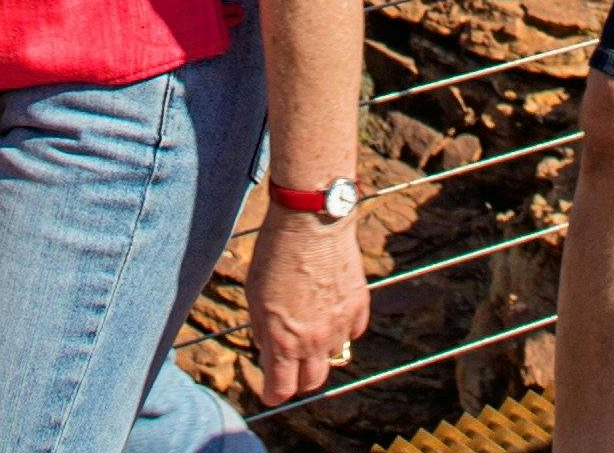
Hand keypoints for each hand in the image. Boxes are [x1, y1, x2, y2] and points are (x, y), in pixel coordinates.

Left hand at [245, 205, 369, 404]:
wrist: (311, 220)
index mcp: (285, 340)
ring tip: (308, 329)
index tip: (270, 391)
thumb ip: (262, 330)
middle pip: (312, 381)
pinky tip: (329, 312)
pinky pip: (352, 332)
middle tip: (289, 368)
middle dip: (298, 379)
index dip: (274, 393)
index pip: (282, 388)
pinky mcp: (359, 306)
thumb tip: (269, 352)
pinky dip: (342, 330)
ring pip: (333, 356)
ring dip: (320, 351)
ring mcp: (341, 324)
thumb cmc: (275, 253)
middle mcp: (315, 340)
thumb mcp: (255, 295)